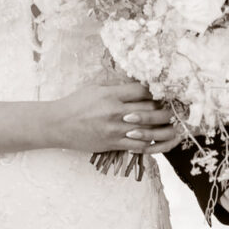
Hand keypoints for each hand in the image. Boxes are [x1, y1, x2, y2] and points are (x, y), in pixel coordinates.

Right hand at [44, 82, 180, 154]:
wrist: (58, 125)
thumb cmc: (76, 103)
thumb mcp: (95, 88)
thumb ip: (117, 86)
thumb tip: (137, 83)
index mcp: (112, 95)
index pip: (143, 91)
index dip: (155, 91)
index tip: (161, 91)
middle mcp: (116, 112)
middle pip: (149, 110)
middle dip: (162, 108)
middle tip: (169, 107)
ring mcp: (115, 130)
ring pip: (147, 129)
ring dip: (160, 127)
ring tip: (167, 123)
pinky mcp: (113, 144)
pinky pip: (137, 145)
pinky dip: (149, 142)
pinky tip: (155, 139)